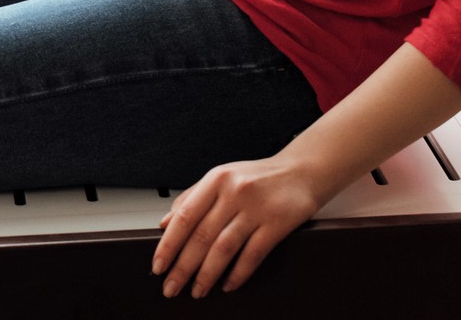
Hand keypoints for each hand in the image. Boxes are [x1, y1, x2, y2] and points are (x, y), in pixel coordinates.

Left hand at [150, 156, 327, 299]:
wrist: (302, 171)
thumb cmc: (257, 177)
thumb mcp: (222, 178)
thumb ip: (192, 198)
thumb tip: (164, 224)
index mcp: (216, 179)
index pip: (184, 216)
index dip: (168, 244)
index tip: (158, 265)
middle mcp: (234, 192)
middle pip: (201, 236)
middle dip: (183, 267)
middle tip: (171, 287)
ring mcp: (256, 208)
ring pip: (224, 248)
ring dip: (207, 275)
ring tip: (198, 291)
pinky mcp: (277, 223)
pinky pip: (253, 254)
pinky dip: (238, 274)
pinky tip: (228, 285)